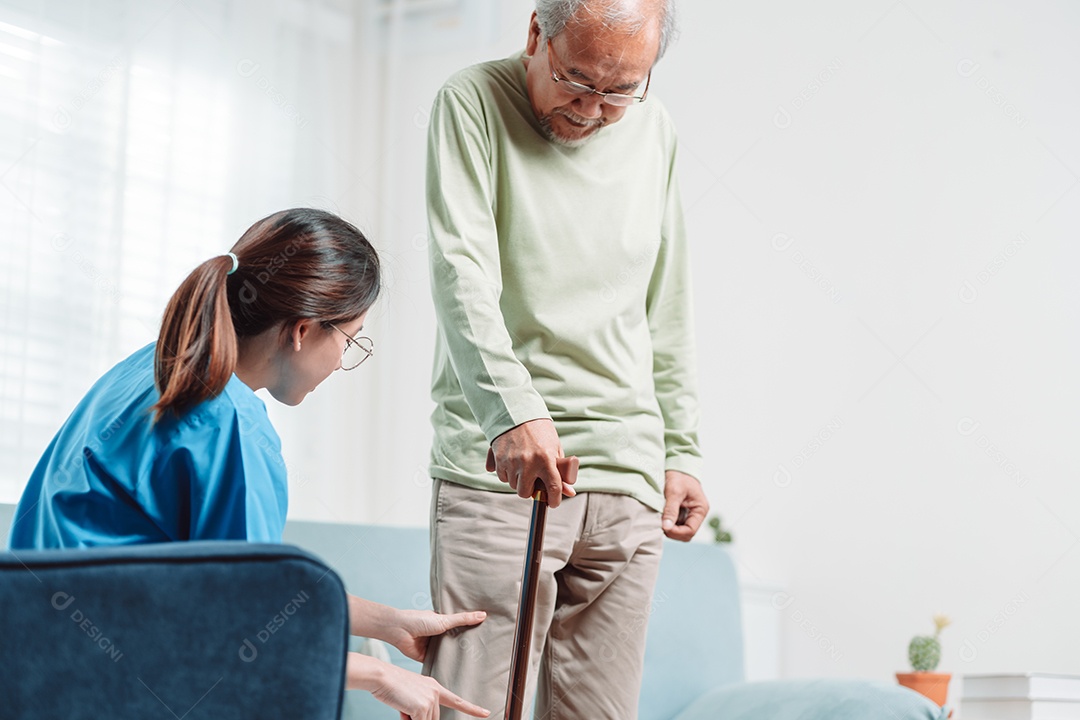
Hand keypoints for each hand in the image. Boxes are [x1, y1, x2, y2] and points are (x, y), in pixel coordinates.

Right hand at [346, 652, 488, 719]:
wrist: (382, 676)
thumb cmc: (392, 686)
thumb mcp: (411, 696)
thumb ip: (422, 708)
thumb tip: (426, 719)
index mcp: (434, 687)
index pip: (457, 700)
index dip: (472, 709)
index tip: (486, 713)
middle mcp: (435, 692)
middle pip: (432, 718)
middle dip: (417, 718)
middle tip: (404, 706)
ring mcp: (430, 699)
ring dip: (411, 719)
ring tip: (401, 704)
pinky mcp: (422, 707)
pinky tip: (402, 708)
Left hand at [386, 609, 486, 662]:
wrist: (399, 631)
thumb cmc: (419, 620)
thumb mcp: (444, 619)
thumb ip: (463, 619)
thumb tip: (483, 615)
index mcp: (442, 623)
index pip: (460, 627)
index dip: (470, 631)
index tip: (485, 636)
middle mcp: (438, 634)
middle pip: (454, 641)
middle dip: (464, 646)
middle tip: (483, 652)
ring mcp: (432, 646)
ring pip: (447, 652)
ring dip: (454, 656)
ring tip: (474, 664)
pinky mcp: (426, 657)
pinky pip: (438, 662)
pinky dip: (444, 665)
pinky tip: (456, 671)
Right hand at [485, 418, 577, 507]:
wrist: (517, 411)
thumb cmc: (539, 431)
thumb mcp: (554, 448)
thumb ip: (561, 471)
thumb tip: (570, 492)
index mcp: (546, 459)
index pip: (553, 488)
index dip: (554, 500)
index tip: (553, 502)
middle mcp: (528, 462)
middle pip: (525, 492)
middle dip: (529, 490)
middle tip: (532, 481)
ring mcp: (511, 461)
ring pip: (511, 484)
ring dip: (517, 480)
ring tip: (522, 465)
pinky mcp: (498, 458)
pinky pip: (501, 475)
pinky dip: (506, 472)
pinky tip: (512, 461)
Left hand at [661, 470, 707, 541]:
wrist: (677, 466)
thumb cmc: (679, 476)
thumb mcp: (674, 492)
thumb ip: (671, 510)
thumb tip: (666, 527)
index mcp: (700, 510)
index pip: (690, 531)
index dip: (677, 532)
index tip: (664, 526)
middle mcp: (696, 514)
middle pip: (685, 534)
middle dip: (673, 532)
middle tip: (660, 524)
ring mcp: (689, 514)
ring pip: (679, 531)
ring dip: (669, 528)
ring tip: (660, 519)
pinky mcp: (681, 513)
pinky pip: (674, 524)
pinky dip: (667, 523)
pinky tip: (660, 516)